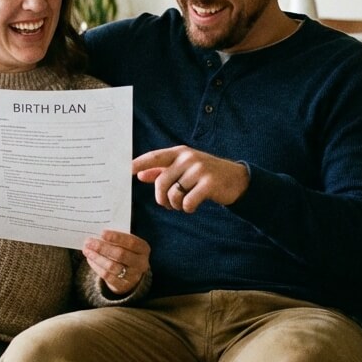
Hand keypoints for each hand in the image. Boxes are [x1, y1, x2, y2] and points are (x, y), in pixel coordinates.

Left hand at [82, 229, 149, 295]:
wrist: (131, 274)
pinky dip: (96, 266)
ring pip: (112, 266)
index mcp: (143, 249)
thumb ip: (117, 239)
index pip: (131, 242)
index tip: (102, 233)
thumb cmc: (126, 252)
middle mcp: (141, 263)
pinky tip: (90, 259)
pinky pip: (107, 275)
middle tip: (89, 241)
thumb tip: (98, 235)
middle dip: (102, 247)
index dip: (116, 237)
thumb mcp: (127, 244)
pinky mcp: (122, 285)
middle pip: (120, 254)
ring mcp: (133, 276)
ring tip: (86, 250)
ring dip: (97, 257)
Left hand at [132, 145, 248, 213]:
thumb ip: (162, 170)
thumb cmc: (205, 174)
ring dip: (175, 205)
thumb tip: (140, 174)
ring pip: (174, 194)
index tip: (125, 170)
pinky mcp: (209, 183)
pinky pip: (188, 202)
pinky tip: (193, 206)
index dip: (139, 163)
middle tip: (169, 204)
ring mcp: (200, 169)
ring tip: (182, 204)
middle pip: (162, 182)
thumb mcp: (184, 168)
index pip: (154, 156)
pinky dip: (187, 208)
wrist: (236, 179)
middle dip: (162, 198)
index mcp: (179, 153)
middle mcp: (188, 158)